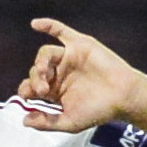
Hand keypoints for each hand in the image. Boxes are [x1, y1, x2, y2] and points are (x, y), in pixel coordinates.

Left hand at [18, 18, 146, 134]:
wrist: (122, 97)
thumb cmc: (98, 111)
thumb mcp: (69, 122)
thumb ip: (46, 122)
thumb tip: (24, 121)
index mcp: (54, 90)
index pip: (31, 87)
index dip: (26, 90)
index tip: (29, 97)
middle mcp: (59, 73)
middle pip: (37, 70)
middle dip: (35, 79)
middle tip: (42, 89)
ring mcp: (68, 57)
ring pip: (45, 53)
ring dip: (40, 62)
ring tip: (43, 71)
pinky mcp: (79, 45)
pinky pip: (61, 31)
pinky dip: (48, 25)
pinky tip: (35, 24)